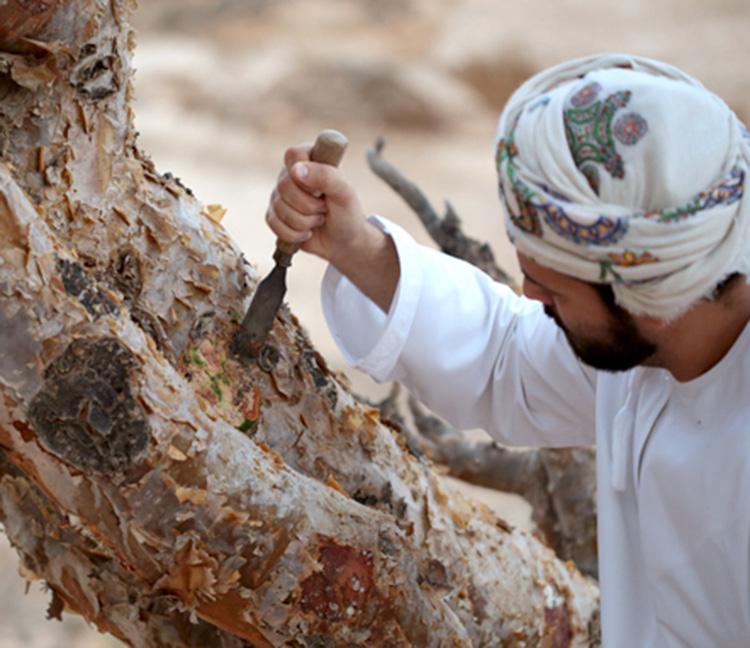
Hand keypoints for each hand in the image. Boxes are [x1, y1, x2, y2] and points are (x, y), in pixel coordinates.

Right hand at [266, 142, 367, 266]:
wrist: (344, 242)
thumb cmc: (347, 213)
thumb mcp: (345, 193)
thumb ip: (326, 176)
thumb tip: (295, 170)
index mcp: (312, 159)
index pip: (294, 155)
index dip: (305, 176)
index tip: (320, 191)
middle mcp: (293, 173)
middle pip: (284, 185)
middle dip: (308, 205)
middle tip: (324, 208)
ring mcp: (281, 194)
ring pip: (278, 207)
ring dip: (304, 221)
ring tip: (319, 220)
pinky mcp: (275, 215)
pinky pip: (273, 223)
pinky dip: (294, 233)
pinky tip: (307, 232)